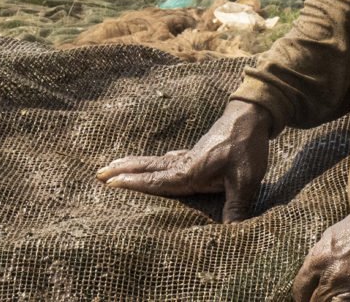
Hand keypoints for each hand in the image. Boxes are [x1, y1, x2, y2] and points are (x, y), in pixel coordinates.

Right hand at [95, 98, 271, 221]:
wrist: (251, 116)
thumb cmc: (247, 147)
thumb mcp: (245, 180)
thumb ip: (235, 207)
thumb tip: (230, 234)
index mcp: (189, 171)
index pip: (156, 180)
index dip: (134, 184)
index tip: (110, 184)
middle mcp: (184, 163)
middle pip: (147, 168)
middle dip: (123, 171)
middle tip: (98, 173)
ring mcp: (189, 156)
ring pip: (155, 163)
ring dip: (134, 165)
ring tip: (114, 166)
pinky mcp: (196, 153)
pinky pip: (167, 160)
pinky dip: (153, 163)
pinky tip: (156, 164)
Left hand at [291, 193, 349, 301]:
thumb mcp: (335, 235)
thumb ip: (320, 259)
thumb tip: (313, 281)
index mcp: (321, 259)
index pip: (301, 290)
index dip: (304, 297)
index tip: (308, 299)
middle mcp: (335, 278)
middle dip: (321, 301)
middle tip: (328, 299)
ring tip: (347, 298)